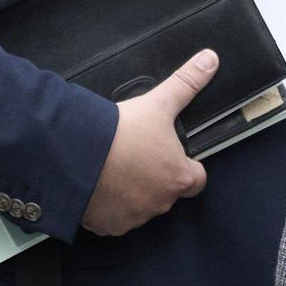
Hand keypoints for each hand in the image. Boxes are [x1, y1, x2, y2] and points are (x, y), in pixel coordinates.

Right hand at [81, 49, 214, 235]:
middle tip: (136, 156)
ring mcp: (134, 217)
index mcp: (179, 177)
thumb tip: (210, 60)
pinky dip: (109, 207)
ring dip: (132, 192)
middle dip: (155, 177)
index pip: (196, 179)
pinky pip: (114, 219)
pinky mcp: (108, 226)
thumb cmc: (121, 133)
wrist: (75, 155)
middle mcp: (160, 203)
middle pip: (166, 192)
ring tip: (115, 168)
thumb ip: (187, 83)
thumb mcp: (158, 102)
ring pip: (140, 205)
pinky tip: (99, 185)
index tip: (173, 155)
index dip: (187, 166)